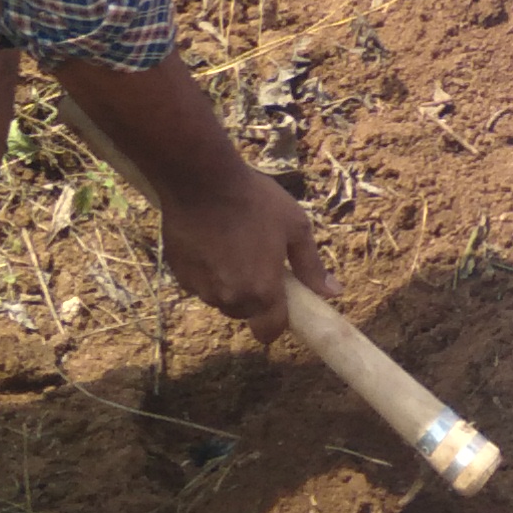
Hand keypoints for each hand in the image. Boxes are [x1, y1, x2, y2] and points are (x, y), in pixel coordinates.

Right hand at [150, 164, 332, 335]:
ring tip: (233, 246)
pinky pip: (199, 283)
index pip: (269, 332)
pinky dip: (207, 272)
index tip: (280, 303)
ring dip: (228, 284)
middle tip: (258, 261)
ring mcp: (201, 288)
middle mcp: (230, 298)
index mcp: (262, 292)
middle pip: (245, 314)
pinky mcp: (180, 275)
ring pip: (221, 299)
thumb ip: (312, 266)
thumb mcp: (295, 227)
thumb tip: (333, 292)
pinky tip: (210, 243)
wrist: (202, 180)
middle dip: (254, 297)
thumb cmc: (255, 201)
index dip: (276, 322)